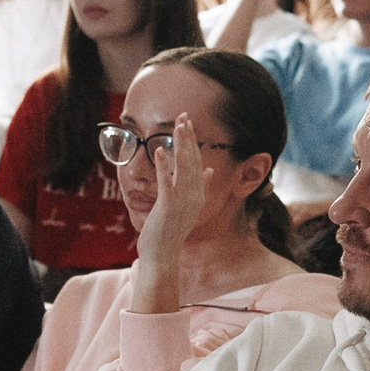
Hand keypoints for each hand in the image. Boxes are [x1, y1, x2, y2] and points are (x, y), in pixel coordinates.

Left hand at [133, 115, 210, 270]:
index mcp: (198, 194)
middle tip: (184, 116)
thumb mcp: (187, 206)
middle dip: (188, 138)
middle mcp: (194, 196)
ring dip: (181, 146)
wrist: (163, 255)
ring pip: (183, 168)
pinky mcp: (167, 207)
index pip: (197, 162)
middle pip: (192, 161)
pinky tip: (160, 151)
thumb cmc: (170, 231)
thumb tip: (209, 169)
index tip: (188, 124)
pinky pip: (166, 183)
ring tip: (178, 126)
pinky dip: (164, 166)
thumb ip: (199, 186)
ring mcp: (182, 202)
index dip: (192, 142)